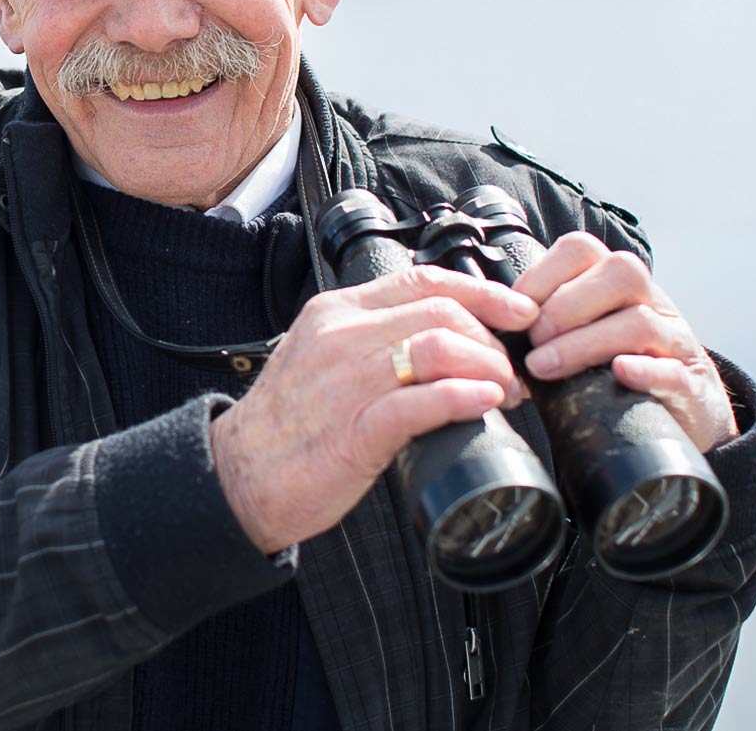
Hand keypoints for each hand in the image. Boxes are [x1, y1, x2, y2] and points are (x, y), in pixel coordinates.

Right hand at [211, 267, 537, 553]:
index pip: (423, 280)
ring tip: (506, 394)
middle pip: (442, 311)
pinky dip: (464, 398)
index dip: (483, 292)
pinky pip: (422, 402)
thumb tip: (441, 343)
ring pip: (439, 347)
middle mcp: (342, 336)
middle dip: (493, 340)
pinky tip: (485, 404)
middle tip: (513, 373)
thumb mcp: (322, 358)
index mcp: (335, 313)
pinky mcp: (355, 430)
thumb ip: (370, 341)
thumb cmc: (286, 425)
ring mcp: (347, 381)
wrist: (238, 475)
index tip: (518, 311)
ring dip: (489, 369)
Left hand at [516, 232, 737, 453]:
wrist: (678, 416)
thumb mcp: (578, 337)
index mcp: (615, 284)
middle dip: (565, 306)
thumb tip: (485, 324)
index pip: (581, 249)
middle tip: (533, 342)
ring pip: (641, 321)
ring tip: (545, 368)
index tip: (516, 312)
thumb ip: (542, 322)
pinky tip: (618, 374)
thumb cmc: (608, 372)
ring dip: (586, 342)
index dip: (542, 275)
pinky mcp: (690, 385)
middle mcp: (651, 302)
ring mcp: (675, 342)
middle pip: (620, 273)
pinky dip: (644, 370)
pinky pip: (673, 370)